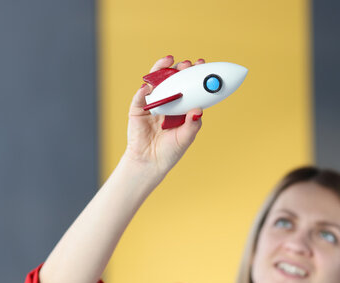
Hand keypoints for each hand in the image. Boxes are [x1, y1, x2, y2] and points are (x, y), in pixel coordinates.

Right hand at [124, 56, 204, 173]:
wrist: (150, 162)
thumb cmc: (170, 151)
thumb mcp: (186, 138)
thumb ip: (193, 124)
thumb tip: (198, 110)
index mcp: (180, 107)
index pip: (188, 87)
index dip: (194, 75)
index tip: (201, 65)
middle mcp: (167, 102)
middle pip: (172, 80)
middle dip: (179, 69)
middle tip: (186, 64)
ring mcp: (152, 104)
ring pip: (155, 83)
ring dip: (161, 71)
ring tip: (168, 62)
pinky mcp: (137, 109)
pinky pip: (140, 97)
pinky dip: (144, 90)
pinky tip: (148, 86)